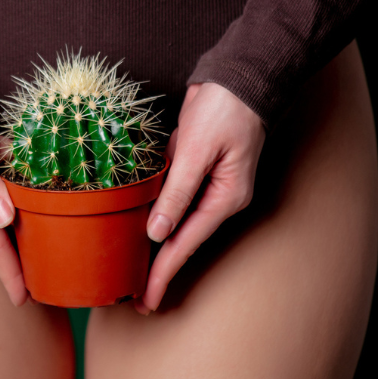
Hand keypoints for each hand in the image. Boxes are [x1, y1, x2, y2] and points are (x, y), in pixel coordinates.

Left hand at [136, 82, 266, 313]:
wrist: (238, 77)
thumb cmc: (224, 109)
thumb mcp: (196, 150)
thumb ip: (176, 192)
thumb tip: (157, 232)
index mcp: (226, 197)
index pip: (187, 243)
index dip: (165, 272)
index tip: (149, 298)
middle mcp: (221, 197)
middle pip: (185, 241)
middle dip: (162, 270)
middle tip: (140, 301)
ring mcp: (211, 186)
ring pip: (180, 225)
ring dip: (161, 249)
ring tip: (139, 276)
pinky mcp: (200, 172)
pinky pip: (178, 202)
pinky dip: (162, 219)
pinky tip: (147, 235)